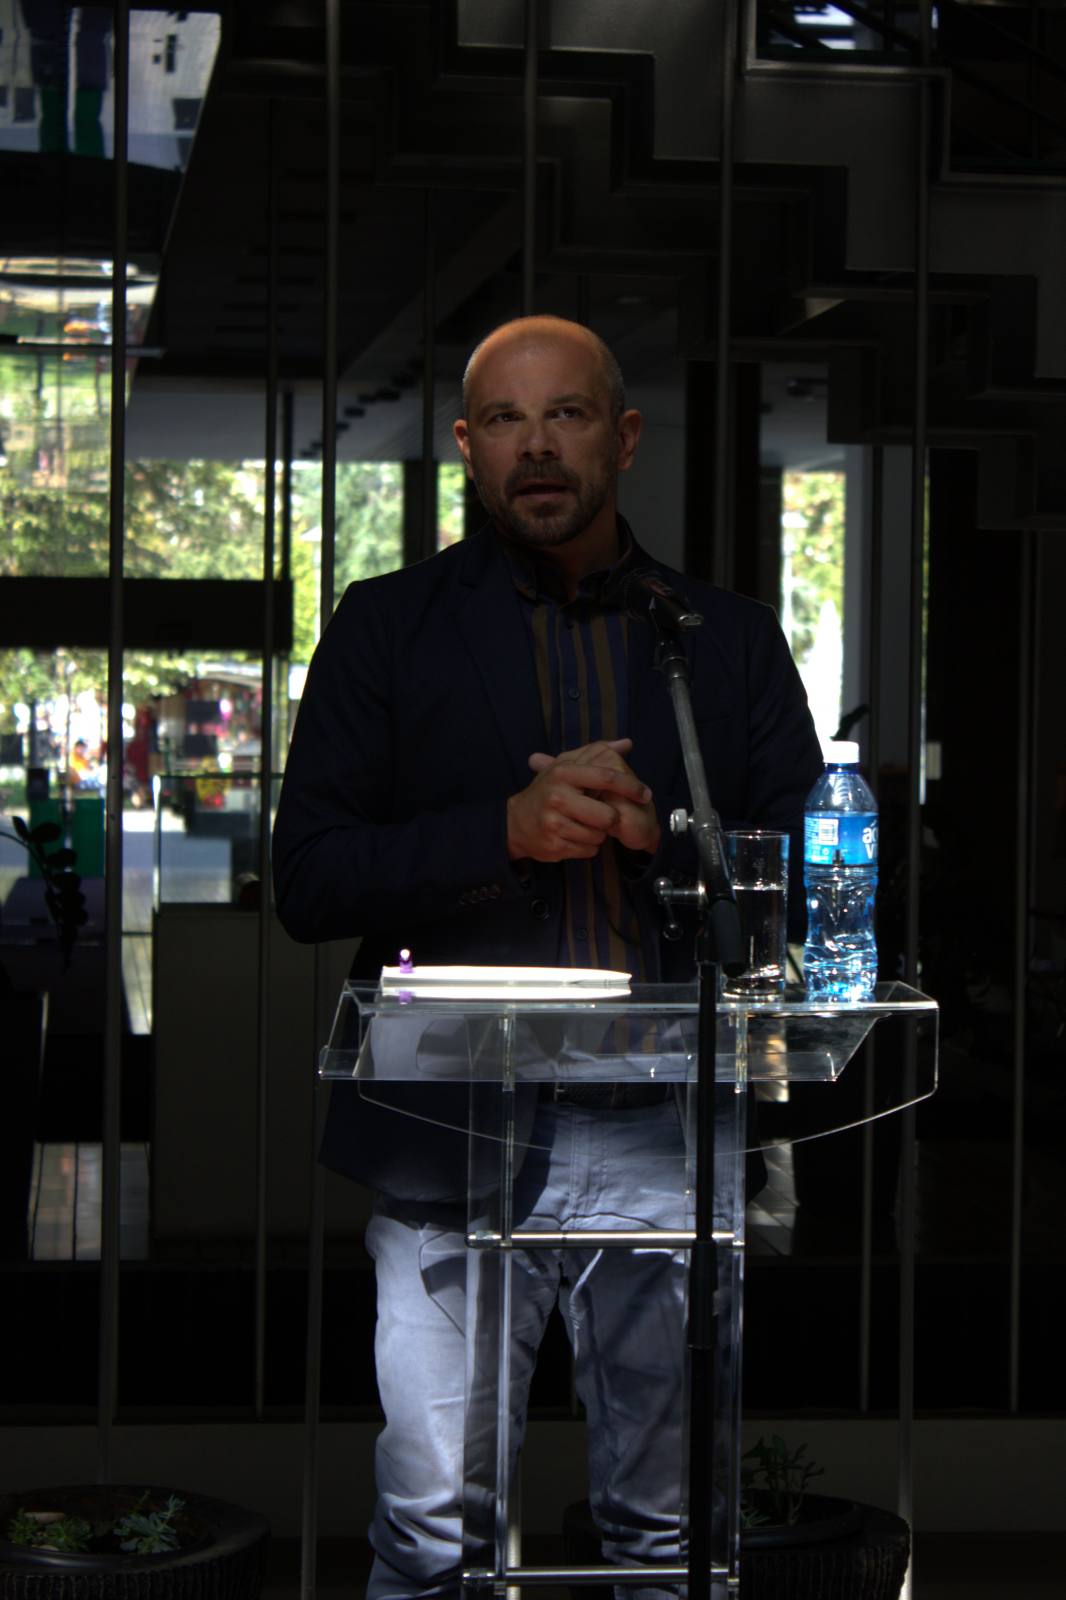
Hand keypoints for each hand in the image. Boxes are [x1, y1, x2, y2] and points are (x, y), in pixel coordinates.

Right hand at [511, 739, 660, 860]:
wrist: (516, 823)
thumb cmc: (546, 792)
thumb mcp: (565, 767)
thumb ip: (596, 753)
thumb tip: (627, 743)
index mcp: (563, 774)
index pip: (606, 778)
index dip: (630, 786)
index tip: (645, 794)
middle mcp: (557, 797)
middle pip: (608, 816)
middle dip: (610, 819)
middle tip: (602, 817)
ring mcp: (554, 823)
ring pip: (599, 836)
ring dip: (598, 834)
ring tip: (584, 825)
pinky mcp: (555, 845)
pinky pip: (589, 850)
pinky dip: (588, 846)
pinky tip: (575, 837)